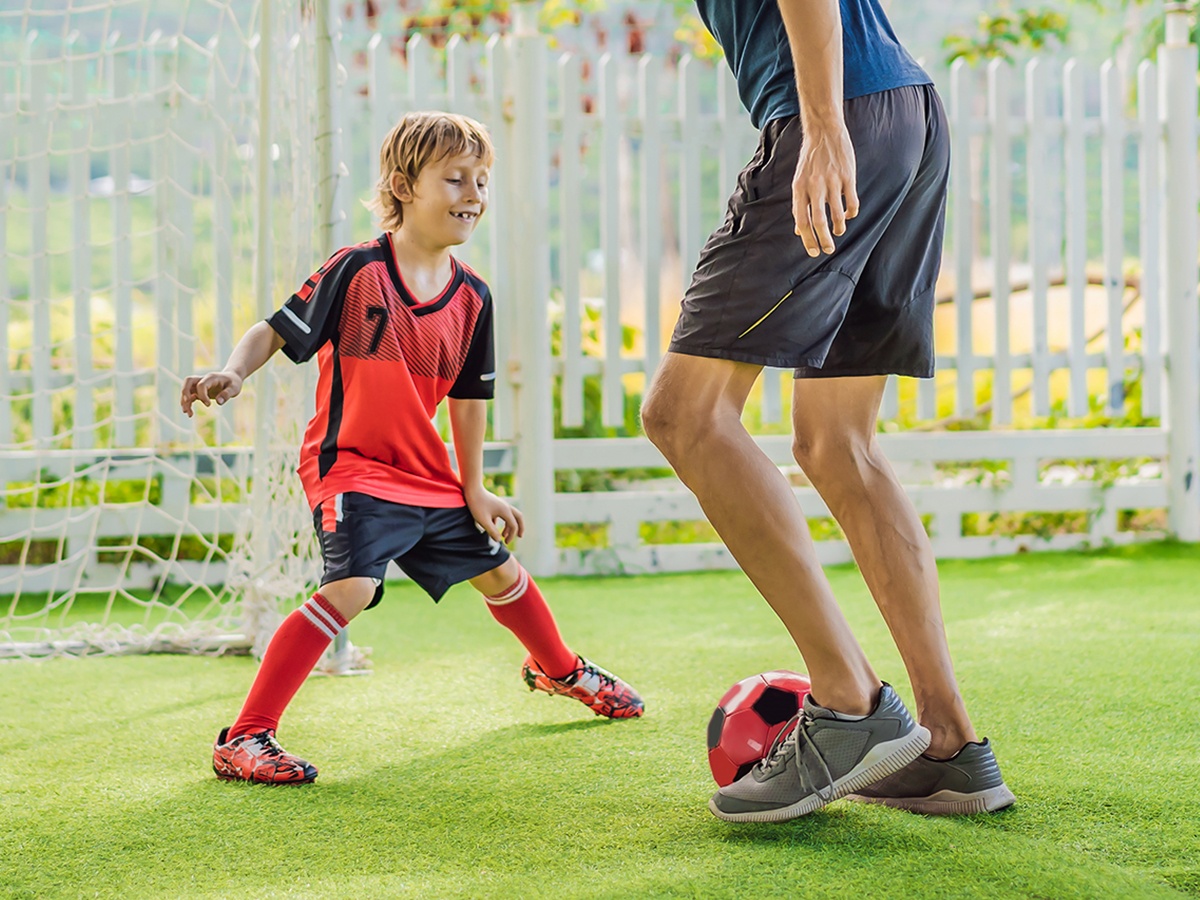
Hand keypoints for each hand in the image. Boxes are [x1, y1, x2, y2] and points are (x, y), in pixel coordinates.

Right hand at [180, 370, 243, 417]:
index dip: (202, 395)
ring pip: (187, 390)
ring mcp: (199, 385)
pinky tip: (190, 413)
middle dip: (185, 392)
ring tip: (189, 414)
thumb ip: (227, 394)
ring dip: (185, 401)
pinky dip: (188, 404)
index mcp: (211, 378)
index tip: (208, 405)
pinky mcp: (199, 391)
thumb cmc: (234, 382)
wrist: (232, 378)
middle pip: (188, 381)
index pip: (201, 385)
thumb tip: (219, 402)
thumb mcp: (235, 388)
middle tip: (187, 401)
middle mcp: (203, 379)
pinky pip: (190, 397)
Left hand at [464, 487, 523, 544]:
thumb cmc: (477, 505)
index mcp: (505, 511)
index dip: (511, 536)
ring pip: (511, 515)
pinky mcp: (496, 503)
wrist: (472, 489)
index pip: (513, 525)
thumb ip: (492, 531)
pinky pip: (504, 513)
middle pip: (519, 517)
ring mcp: (501, 504)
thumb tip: (499, 540)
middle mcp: (506, 506)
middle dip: (520, 527)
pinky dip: (503, 520)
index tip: (505, 543)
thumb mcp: (483, 520)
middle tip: (520, 536)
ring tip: (504, 535)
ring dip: (510, 525)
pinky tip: (494, 525)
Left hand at [791, 123, 859, 256]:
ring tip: (839, 232)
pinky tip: (849, 215)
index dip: (807, 240)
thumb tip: (799, 230)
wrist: (824, 132)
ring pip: (837, 214)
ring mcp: (832, 181)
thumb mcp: (799, 181)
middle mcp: (814, 186)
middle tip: (828, 250)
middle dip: (824, 240)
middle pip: (819, 221)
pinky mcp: (847, 176)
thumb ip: (800, 205)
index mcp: (799, 189)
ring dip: (839, 227)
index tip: (813, 252)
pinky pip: (851, 201)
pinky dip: (851, 213)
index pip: (802, 221)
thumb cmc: (810, 161)